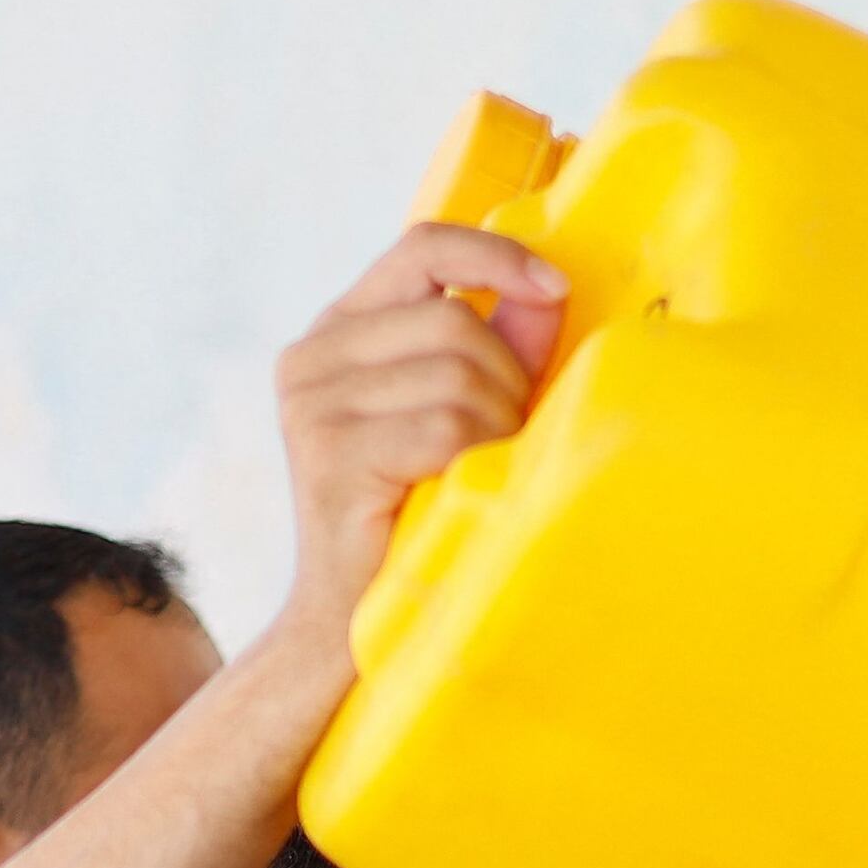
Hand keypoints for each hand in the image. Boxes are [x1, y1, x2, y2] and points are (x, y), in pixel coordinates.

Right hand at [274, 223, 567, 656]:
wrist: (347, 621)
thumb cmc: (414, 513)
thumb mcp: (459, 413)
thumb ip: (498, 347)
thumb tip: (548, 291)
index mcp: (339, 330)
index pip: (422, 246)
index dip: (495, 256)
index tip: (554, 288)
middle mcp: (313, 355)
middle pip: (452, 317)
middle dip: (505, 377)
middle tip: (502, 437)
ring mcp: (313, 403)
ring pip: (456, 370)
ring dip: (495, 423)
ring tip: (478, 467)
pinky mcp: (332, 454)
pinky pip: (445, 424)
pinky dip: (476, 454)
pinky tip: (461, 485)